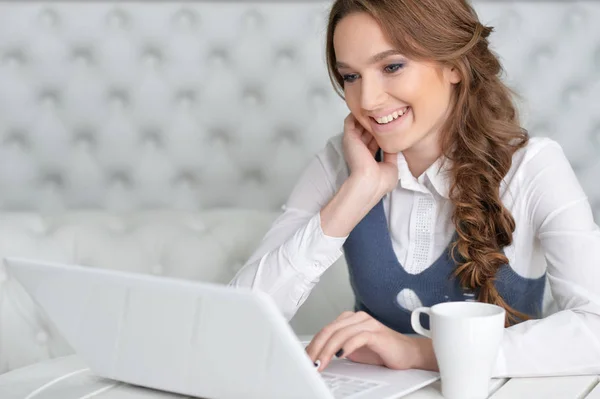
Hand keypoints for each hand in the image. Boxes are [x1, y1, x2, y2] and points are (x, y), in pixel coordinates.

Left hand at [305, 311, 437, 371]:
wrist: (408, 354)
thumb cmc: (381, 352)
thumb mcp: (354, 351)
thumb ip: (337, 349)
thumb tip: (316, 358)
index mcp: (349, 320)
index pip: (325, 330)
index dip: (312, 345)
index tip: (303, 359)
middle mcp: (357, 318)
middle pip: (329, 330)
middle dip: (316, 348)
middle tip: (308, 362)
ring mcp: (367, 324)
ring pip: (340, 334)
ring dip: (327, 351)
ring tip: (320, 363)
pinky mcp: (377, 333)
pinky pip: (358, 337)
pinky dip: (347, 346)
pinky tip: (340, 355)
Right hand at [342, 113, 397, 195]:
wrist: (370, 182)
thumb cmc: (380, 180)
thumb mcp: (392, 166)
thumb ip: (392, 154)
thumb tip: (395, 143)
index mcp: (369, 157)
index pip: (375, 141)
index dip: (382, 132)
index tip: (391, 123)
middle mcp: (360, 149)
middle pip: (367, 131)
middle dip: (376, 122)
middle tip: (386, 111)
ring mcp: (354, 143)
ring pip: (359, 124)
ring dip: (366, 116)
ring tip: (377, 105)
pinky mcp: (349, 137)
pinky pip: (350, 121)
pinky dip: (356, 114)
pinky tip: (365, 107)